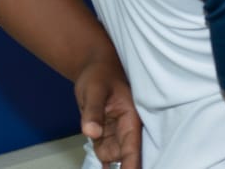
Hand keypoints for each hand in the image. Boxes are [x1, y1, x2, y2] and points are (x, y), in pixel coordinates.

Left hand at [75, 54, 142, 168]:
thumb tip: (92, 133)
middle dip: (121, 166)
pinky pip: (103, 151)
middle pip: (125, 156)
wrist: (94, 67)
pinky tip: (102, 167)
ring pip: (113, 156)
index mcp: (131, 116)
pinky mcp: (104, 133)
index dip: (132, 165)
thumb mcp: (94, 91)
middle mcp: (127, 127)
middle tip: (107, 160)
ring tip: (100, 132)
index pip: (133, 147)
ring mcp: (115, 131)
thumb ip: (93, 112)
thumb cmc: (100, 74)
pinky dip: (103, 161)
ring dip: (107, 162)